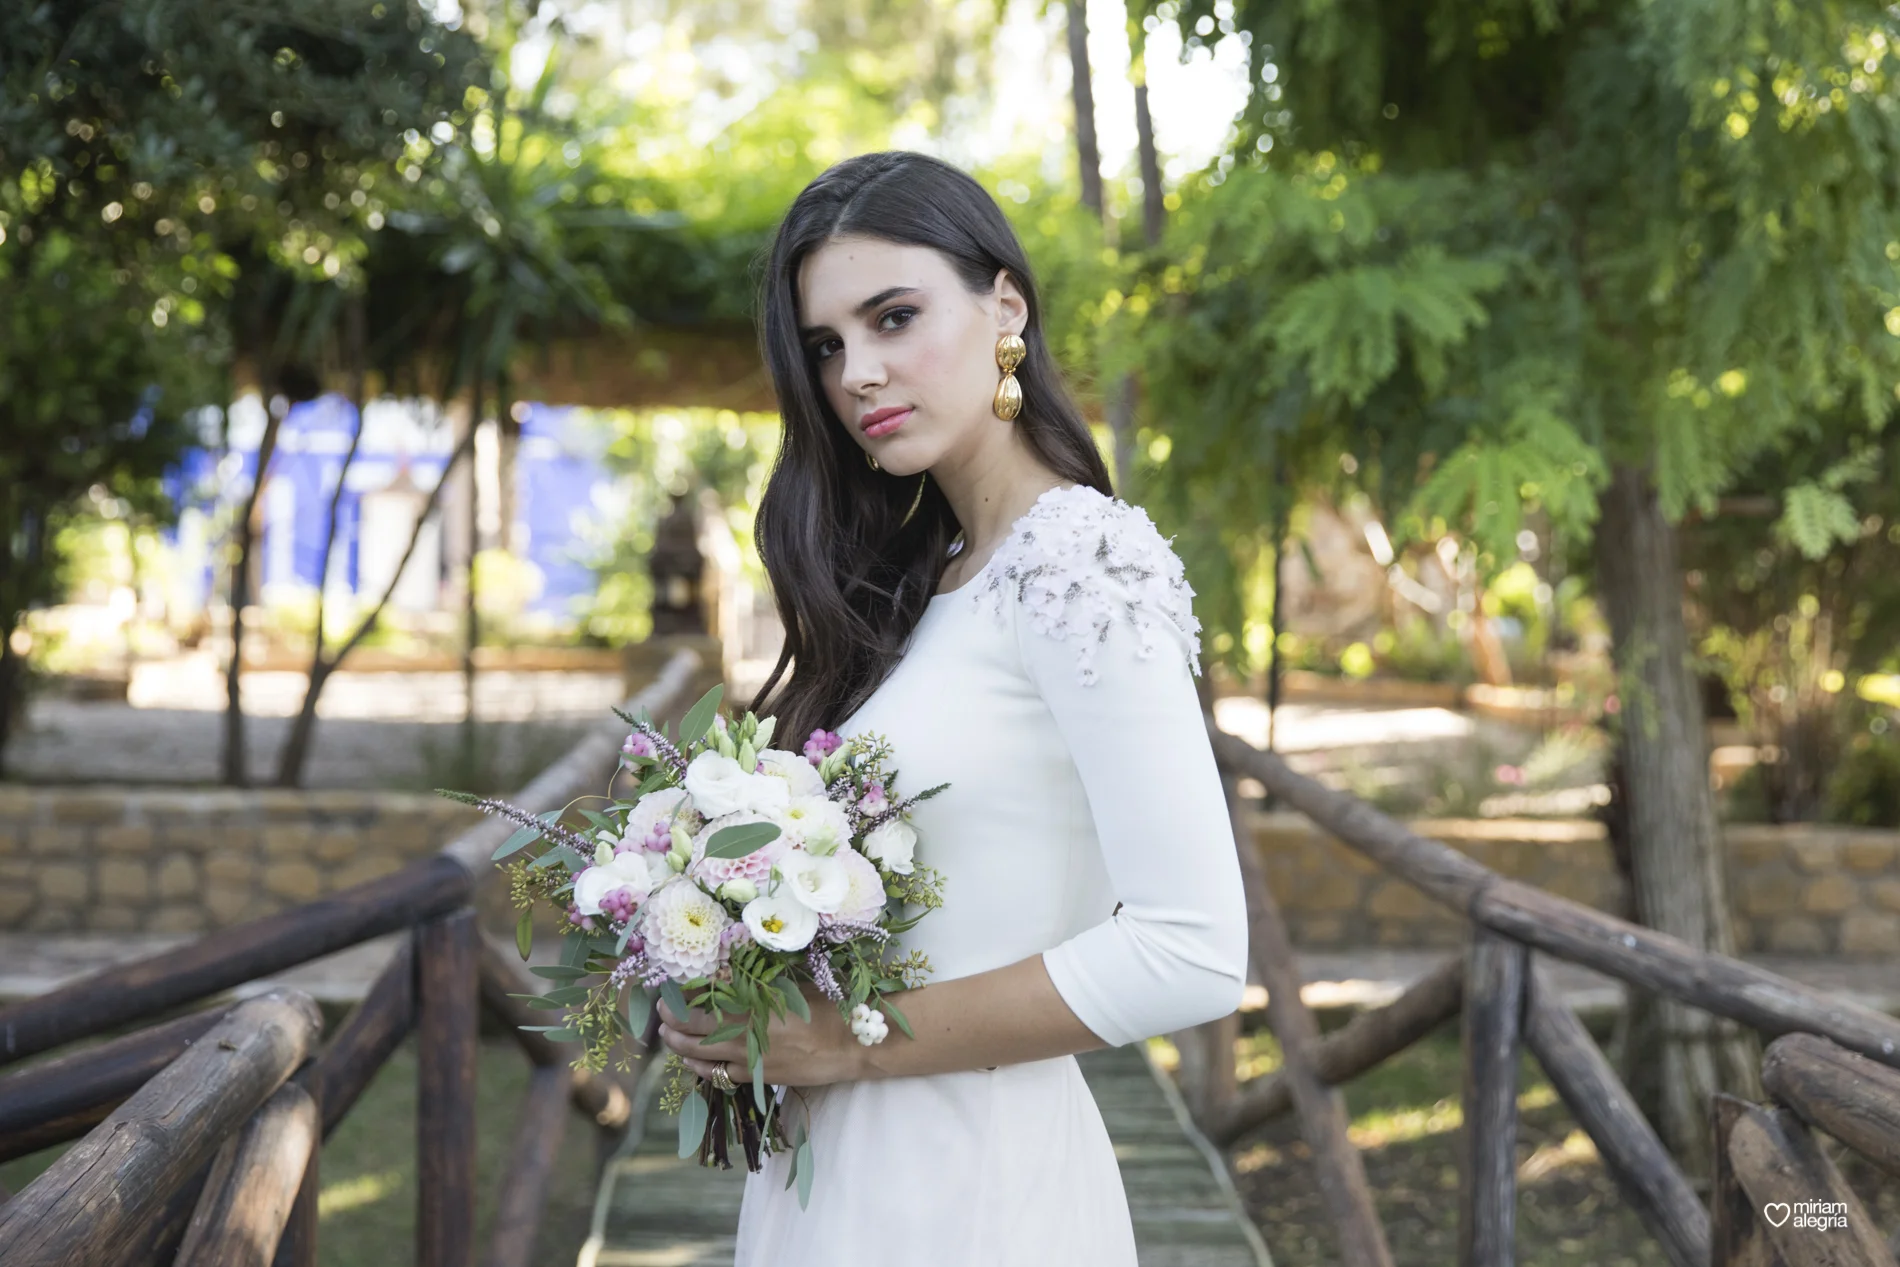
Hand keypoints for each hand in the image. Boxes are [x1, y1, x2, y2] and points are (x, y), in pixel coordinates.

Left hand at [656, 987, 865, 1088]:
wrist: (850, 1044)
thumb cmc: (825, 1007)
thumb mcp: (788, 986)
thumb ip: (755, 985)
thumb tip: (725, 976)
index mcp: (751, 1004)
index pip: (702, 999)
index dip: (681, 995)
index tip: (670, 988)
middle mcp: (744, 1032)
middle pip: (692, 1027)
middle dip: (671, 1019)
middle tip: (662, 1011)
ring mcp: (748, 1058)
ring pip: (699, 1055)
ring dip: (679, 1044)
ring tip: (668, 1035)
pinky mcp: (757, 1077)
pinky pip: (718, 1074)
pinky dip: (701, 1067)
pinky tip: (693, 1061)